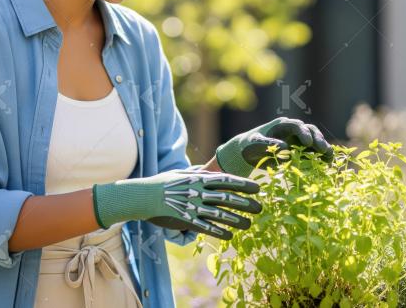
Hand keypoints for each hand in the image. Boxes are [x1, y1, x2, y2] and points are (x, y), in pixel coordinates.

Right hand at [92, 169, 261, 239]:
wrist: (144, 195)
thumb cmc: (162, 182)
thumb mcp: (180, 173)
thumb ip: (195, 172)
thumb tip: (206, 169)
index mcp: (199, 178)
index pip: (226, 180)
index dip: (243, 184)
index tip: (258, 188)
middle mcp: (199, 192)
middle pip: (227, 198)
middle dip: (246, 203)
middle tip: (260, 207)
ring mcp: (193, 206)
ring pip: (220, 214)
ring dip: (236, 220)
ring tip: (249, 224)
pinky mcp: (186, 220)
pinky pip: (206, 227)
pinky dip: (219, 231)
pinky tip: (230, 236)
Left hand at [215, 116, 332, 177]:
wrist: (248, 153)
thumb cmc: (250, 146)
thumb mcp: (256, 144)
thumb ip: (269, 144)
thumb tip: (285, 147)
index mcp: (281, 125)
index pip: (296, 126)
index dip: (303, 133)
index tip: (308, 143)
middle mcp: (292, 130)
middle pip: (309, 131)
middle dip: (317, 140)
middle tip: (323, 150)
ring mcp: (297, 140)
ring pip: (315, 140)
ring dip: (323, 147)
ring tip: (329, 157)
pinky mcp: (300, 150)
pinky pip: (313, 152)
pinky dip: (320, 156)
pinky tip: (327, 163)